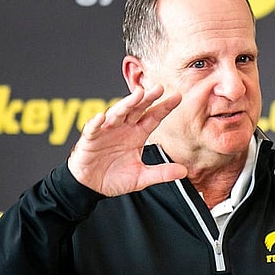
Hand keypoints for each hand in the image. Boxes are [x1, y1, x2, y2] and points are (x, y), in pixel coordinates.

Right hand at [67, 85, 187, 196]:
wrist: (91, 186)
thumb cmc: (114, 177)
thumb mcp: (141, 177)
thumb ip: (161, 173)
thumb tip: (183, 172)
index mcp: (137, 134)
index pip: (153, 117)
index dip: (164, 107)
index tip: (177, 97)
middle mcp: (123, 128)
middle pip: (137, 109)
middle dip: (147, 98)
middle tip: (159, 88)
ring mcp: (106, 131)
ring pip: (117, 114)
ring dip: (127, 104)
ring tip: (137, 95)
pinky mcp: (90, 139)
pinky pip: (93, 129)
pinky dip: (96, 123)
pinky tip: (101, 117)